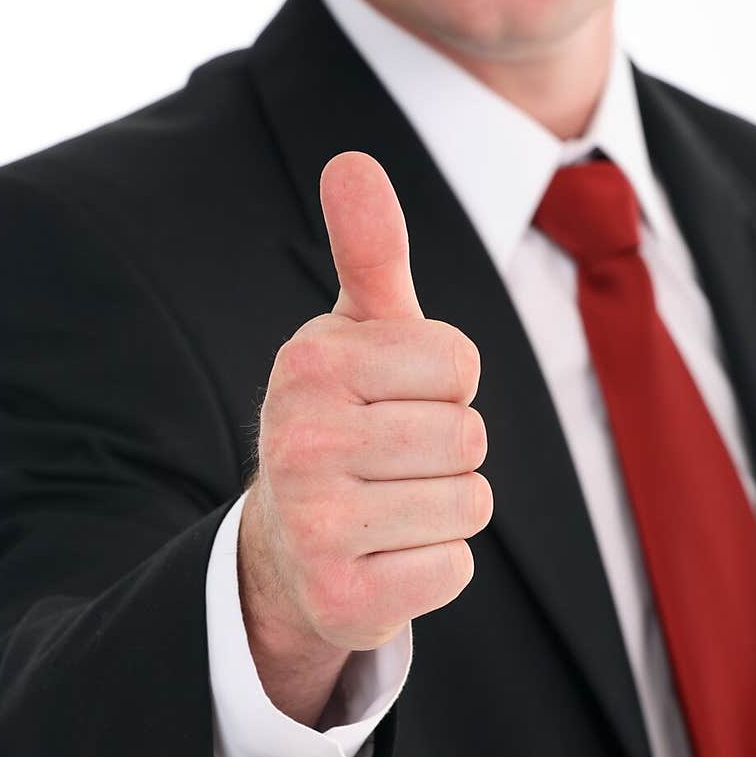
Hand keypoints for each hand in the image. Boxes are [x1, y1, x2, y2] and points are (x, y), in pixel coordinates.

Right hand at [239, 151, 491, 706]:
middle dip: (448, 453)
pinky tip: (384, 557)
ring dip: (445, 511)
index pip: (460, 364)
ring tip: (389, 508)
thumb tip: (352, 160)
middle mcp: (301, 439)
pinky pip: (453, 569)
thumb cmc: (344, 421)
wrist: (286, 545)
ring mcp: (315, 523)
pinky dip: (434, 567)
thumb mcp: (354, 336)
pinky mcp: (341, 597)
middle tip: (393, 463)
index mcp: (311, 363)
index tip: (395, 400)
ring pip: (469, 505)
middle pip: (469, 438)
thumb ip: (368, 251)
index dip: (445, 386)